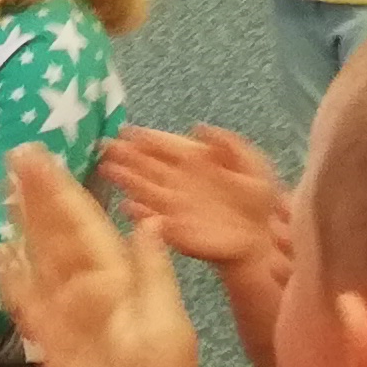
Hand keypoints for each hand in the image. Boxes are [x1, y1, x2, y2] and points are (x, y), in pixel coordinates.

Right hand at [0, 150, 213, 366]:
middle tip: (14, 155)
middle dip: (37, 195)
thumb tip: (150, 221)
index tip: (43, 157)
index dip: (63, 190)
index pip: (85, 222)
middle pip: (56, 232)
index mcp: (120, 275)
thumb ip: (154, 272)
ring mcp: (66, 312)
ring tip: (2, 190)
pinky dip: (10, 278)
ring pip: (38, 258)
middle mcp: (89, 286)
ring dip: (22, 225)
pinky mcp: (48, 341)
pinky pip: (25, 301)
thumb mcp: (169, 322)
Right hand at [101, 124, 295, 276]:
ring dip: (126, 180)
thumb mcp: (253, 164)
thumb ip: (230, 144)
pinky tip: (126, 207)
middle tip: (105, 147)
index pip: (166, 147)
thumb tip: (198, 128)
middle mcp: (179, 183)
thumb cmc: (258, 201)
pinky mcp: (176, 231)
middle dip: (127, 156)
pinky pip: (154, 221)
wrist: (261, 239)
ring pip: (146, 190)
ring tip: (107, 170)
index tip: (125, 130)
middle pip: (148, 167)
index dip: (146, 138)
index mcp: (195, 163)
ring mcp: (175, 207)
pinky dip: (140, 215)